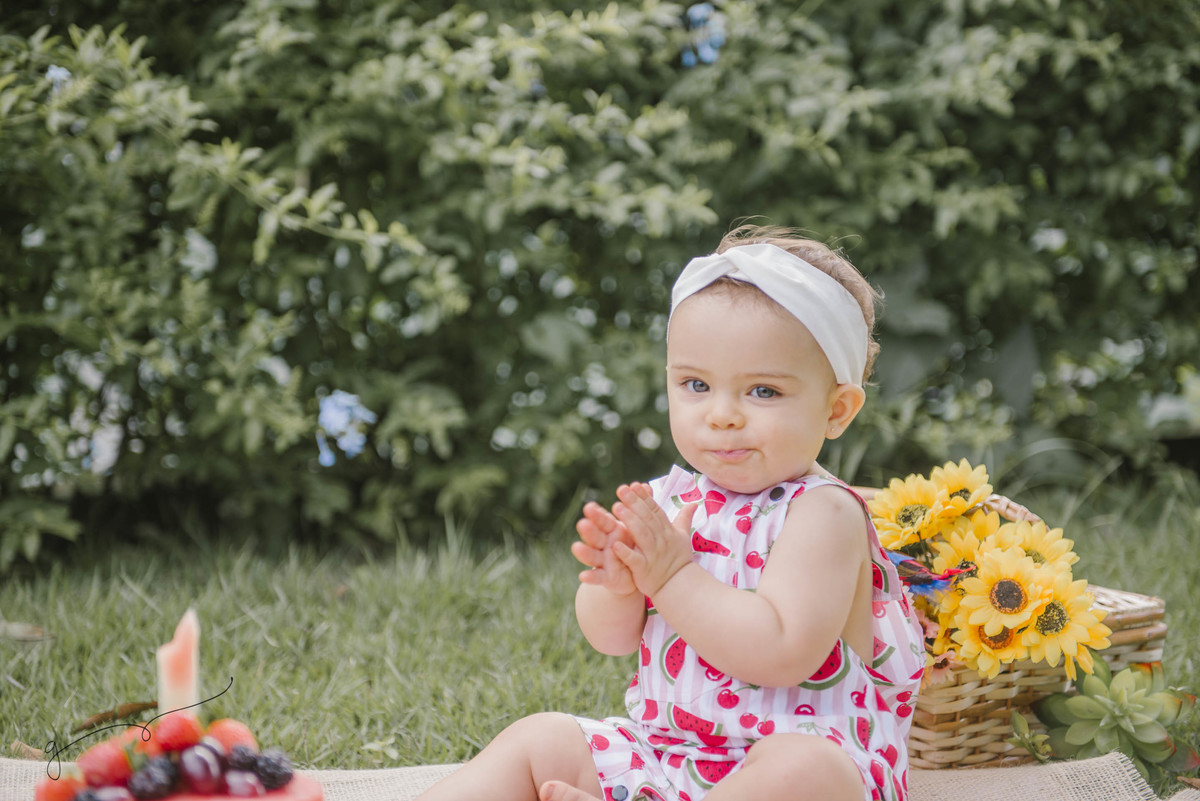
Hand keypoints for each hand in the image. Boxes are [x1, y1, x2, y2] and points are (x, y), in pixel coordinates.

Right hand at [572, 501, 636, 595]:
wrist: (633, 574)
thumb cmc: (632, 545)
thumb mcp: (637, 526)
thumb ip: (639, 508)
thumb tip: (647, 486)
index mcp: (612, 530)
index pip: (602, 520)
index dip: (596, 514)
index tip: (589, 507)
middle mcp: (604, 544)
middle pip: (594, 535)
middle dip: (588, 529)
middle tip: (582, 523)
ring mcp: (603, 561)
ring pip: (591, 555)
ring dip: (584, 551)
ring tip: (576, 547)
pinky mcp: (605, 577)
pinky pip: (597, 577)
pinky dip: (590, 577)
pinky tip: (582, 576)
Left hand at [611, 482, 698, 598]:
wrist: (678, 586)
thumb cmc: (678, 559)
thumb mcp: (683, 537)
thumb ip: (684, 518)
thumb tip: (694, 503)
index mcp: (667, 531)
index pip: (655, 510)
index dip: (645, 497)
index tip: (634, 484)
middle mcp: (661, 540)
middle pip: (647, 518)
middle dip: (634, 503)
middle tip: (621, 490)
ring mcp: (653, 555)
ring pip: (642, 535)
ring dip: (629, 520)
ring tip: (616, 507)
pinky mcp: (644, 570)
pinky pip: (635, 560)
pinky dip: (626, 553)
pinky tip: (615, 545)